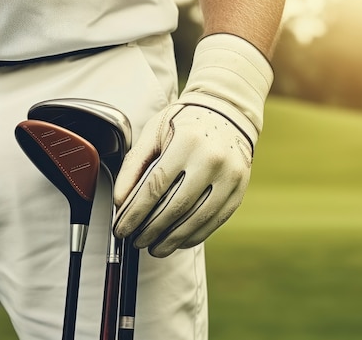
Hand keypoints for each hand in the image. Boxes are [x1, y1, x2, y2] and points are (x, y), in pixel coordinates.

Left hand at [113, 34, 272, 257]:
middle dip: (151, 230)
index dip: (135, 213)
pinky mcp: (240, 188)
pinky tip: (179, 240)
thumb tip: (121, 201)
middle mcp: (213, 159)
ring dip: (173, 239)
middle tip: (136, 241)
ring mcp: (231, 175)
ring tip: (156, 248)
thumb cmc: (186, 122)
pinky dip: (195, 235)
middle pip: (176, 207)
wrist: (228, 113)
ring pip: (197, 219)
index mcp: (188, 142)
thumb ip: (134, 165)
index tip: (121, 228)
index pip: (155, 187)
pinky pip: (216, 220)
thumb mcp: (155, 133)